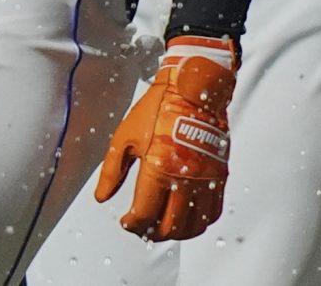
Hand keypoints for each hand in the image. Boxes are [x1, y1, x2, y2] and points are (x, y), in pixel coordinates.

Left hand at [96, 37, 235, 240]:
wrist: (193, 88)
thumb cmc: (159, 108)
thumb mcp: (125, 136)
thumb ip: (112, 170)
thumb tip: (102, 196)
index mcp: (158, 169)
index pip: (144, 215)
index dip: (132, 224)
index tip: (126, 221)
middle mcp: (184, 178)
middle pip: (169, 227)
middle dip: (152, 232)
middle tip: (142, 226)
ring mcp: (204, 179)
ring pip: (193, 226)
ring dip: (176, 232)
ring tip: (163, 226)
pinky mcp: (218, 175)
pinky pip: (212, 212)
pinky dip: (199, 223)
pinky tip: (187, 217)